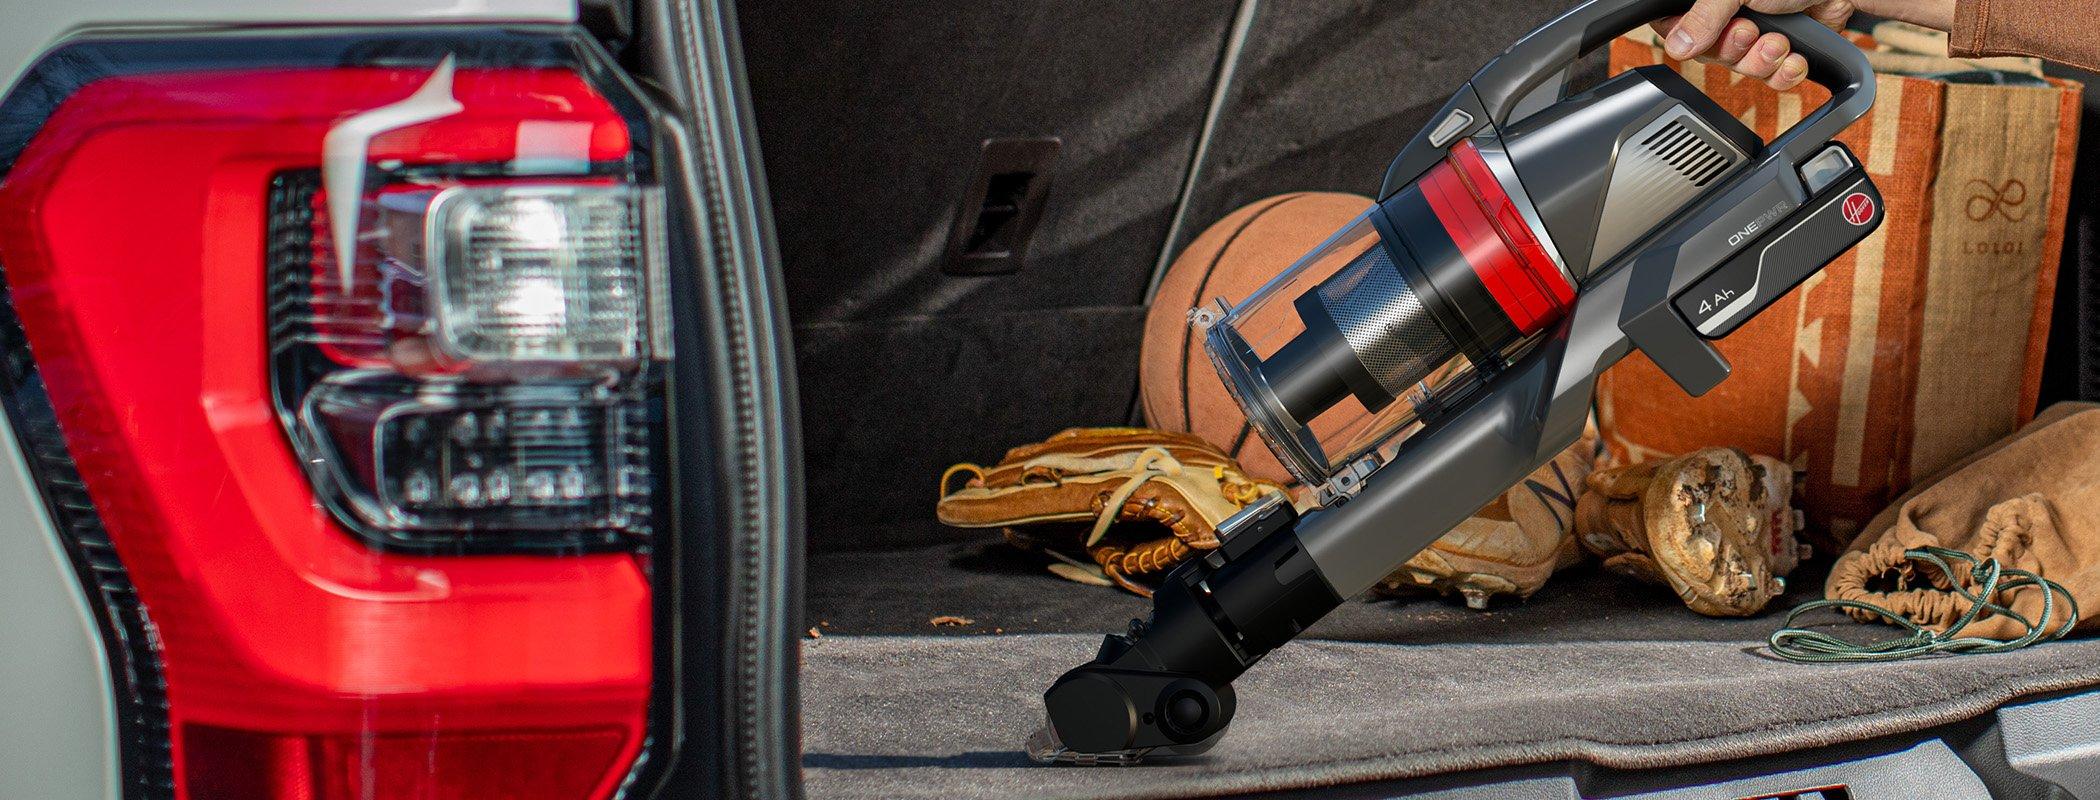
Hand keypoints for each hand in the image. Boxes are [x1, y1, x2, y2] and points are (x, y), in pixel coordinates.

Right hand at [1649, 0, 1856, 90]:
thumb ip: (1705, 16)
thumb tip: (1676, 46)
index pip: (1673, 23)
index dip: (1682, 37)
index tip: (1698, 40)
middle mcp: (1729, 13)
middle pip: (1708, 51)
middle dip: (1735, 50)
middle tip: (1749, 32)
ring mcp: (1756, 30)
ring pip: (1740, 67)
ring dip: (1762, 62)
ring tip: (1779, 43)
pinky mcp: (1782, 48)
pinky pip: (1770, 77)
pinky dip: (1784, 73)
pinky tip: (1794, 58)